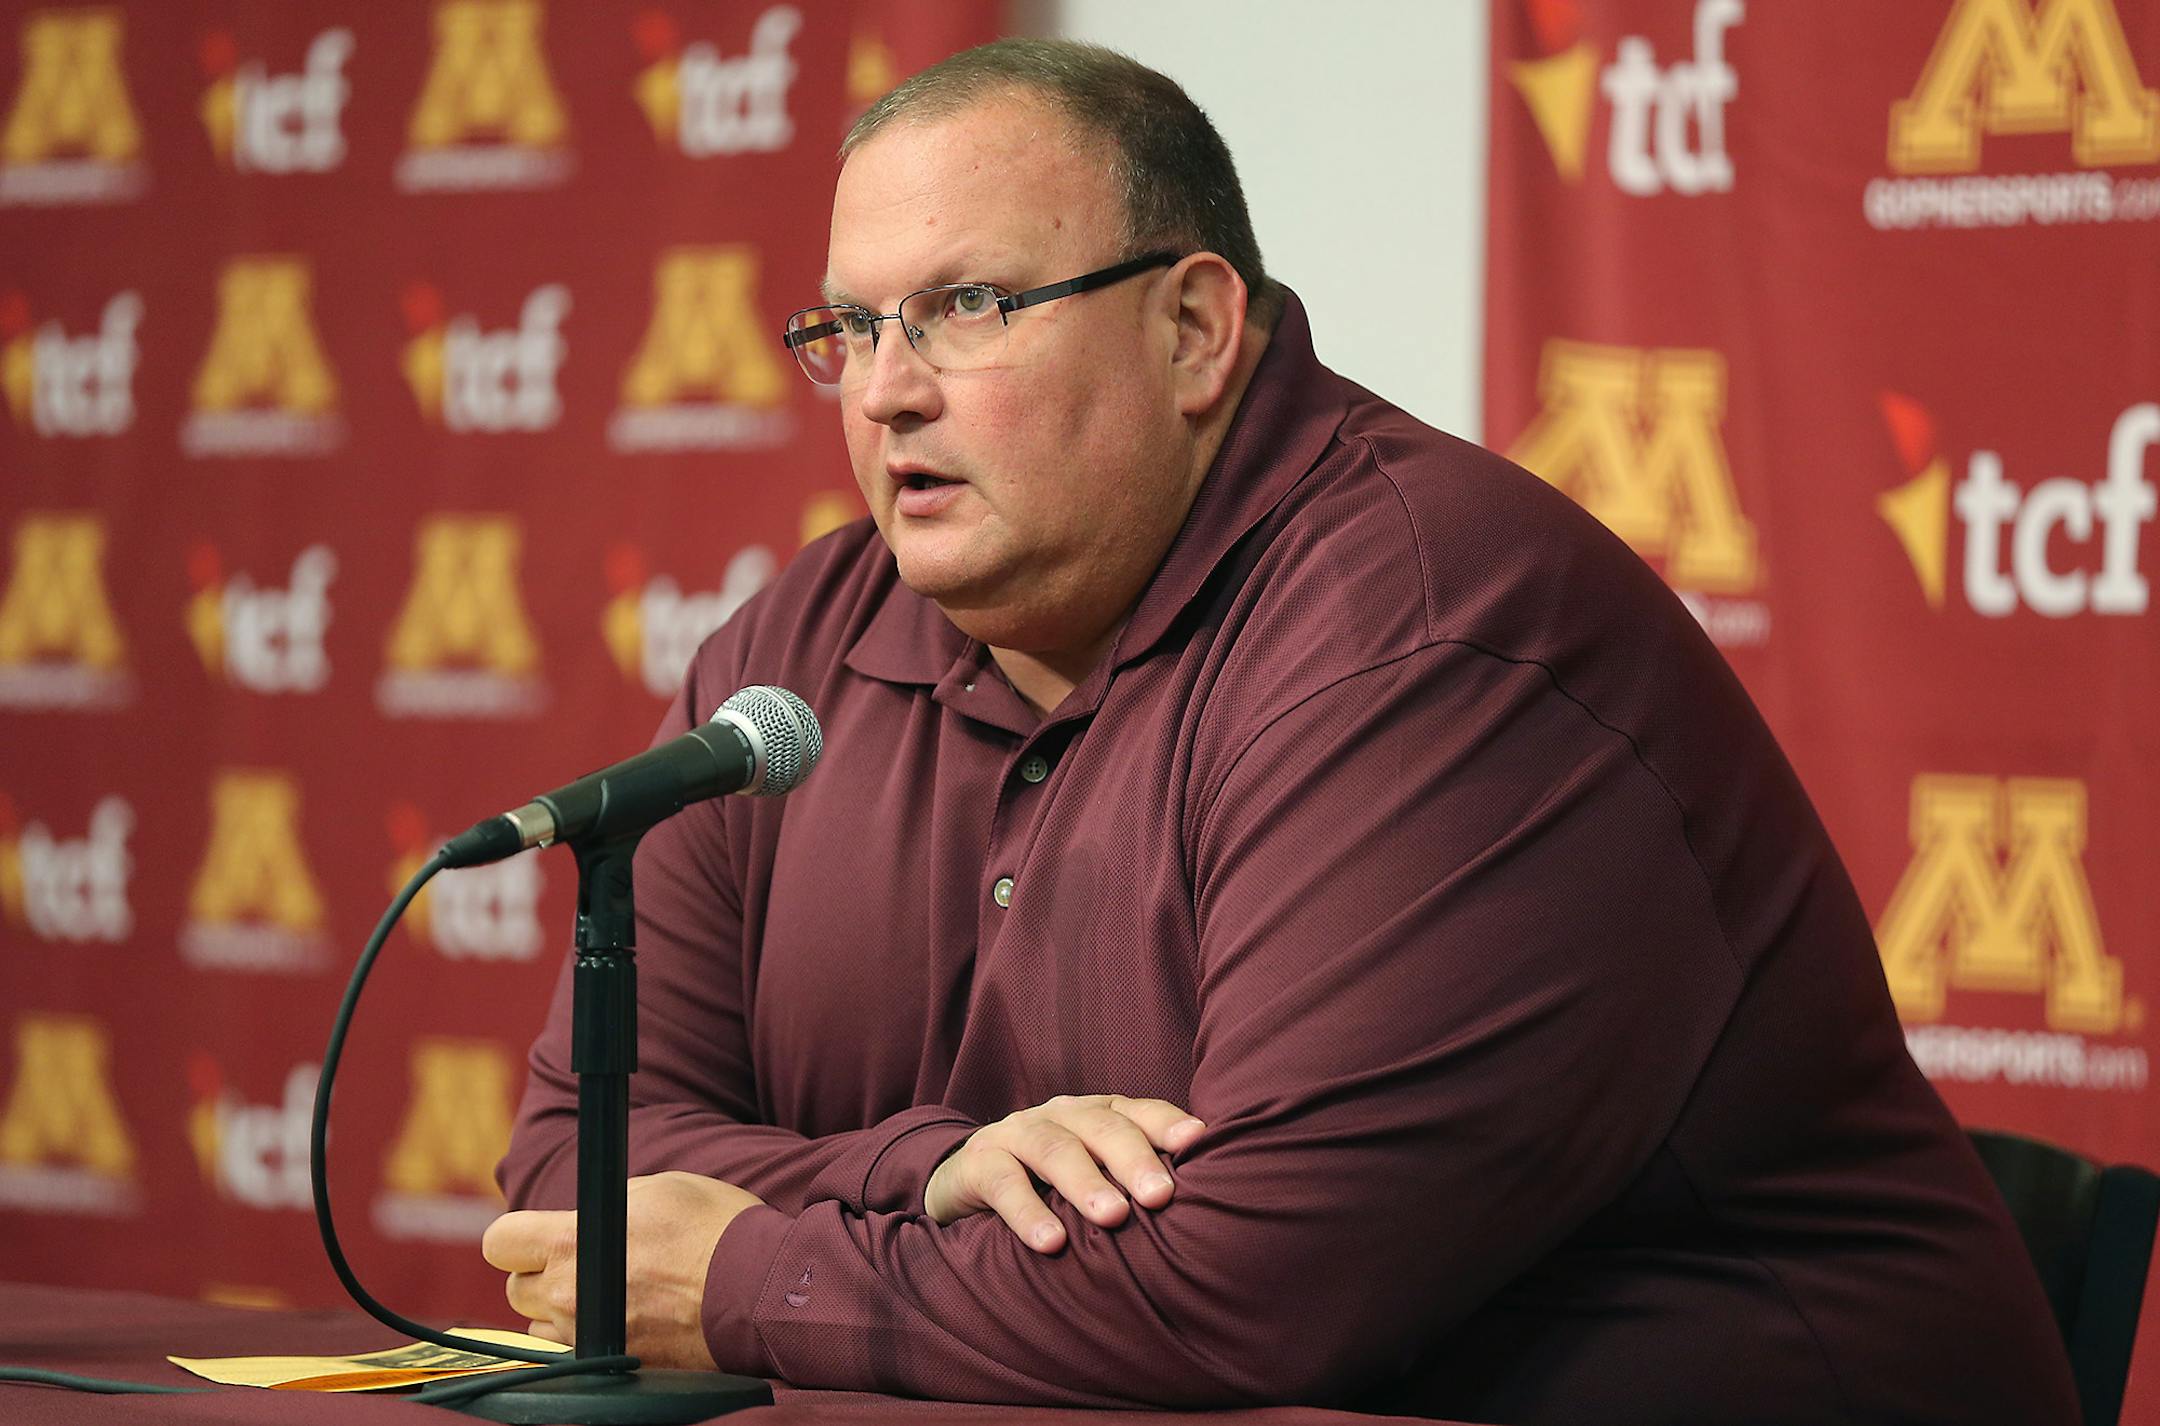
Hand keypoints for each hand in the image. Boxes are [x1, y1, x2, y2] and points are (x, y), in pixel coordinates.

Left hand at [481, 1171, 763, 1368]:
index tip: (540, 1235)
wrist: (762, 1290)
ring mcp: (588, 1338)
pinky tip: (633, 1319)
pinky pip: (578, 1353)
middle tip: (587, 1263)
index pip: (499, 1240)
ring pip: (543, 1327)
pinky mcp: (612, 1367)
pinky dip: (593, 1338)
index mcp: (572, 1243)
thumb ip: (603, 1207)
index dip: (518, 1235)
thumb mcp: (659, 1188)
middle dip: (543, 1274)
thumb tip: (581, 1218)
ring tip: (616, 1294)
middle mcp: (568, 1296)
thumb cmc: (715, 1229)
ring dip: (565, 1311)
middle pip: (515, 1289)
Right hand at [925, 1094, 1204, 1252]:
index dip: (1166, 1124)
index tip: (1197, 1143)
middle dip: (1134, 1159)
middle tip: (1161, 1195)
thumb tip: (1205, 1205)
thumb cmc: (1049, 1182)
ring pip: (1054, 1150)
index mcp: (1094, 1114)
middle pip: (1101, 1128)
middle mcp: (1059, 1115)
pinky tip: (1051, 1243)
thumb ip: (1134, 1179)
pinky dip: (1028, 1212)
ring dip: (1085, 1183)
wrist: (965, 1179)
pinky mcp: (977, 1163)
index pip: (1135, 1111)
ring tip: (1113, 1217)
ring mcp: (1015, 1134)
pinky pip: (1004, 1184)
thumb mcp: (1093, 1172)